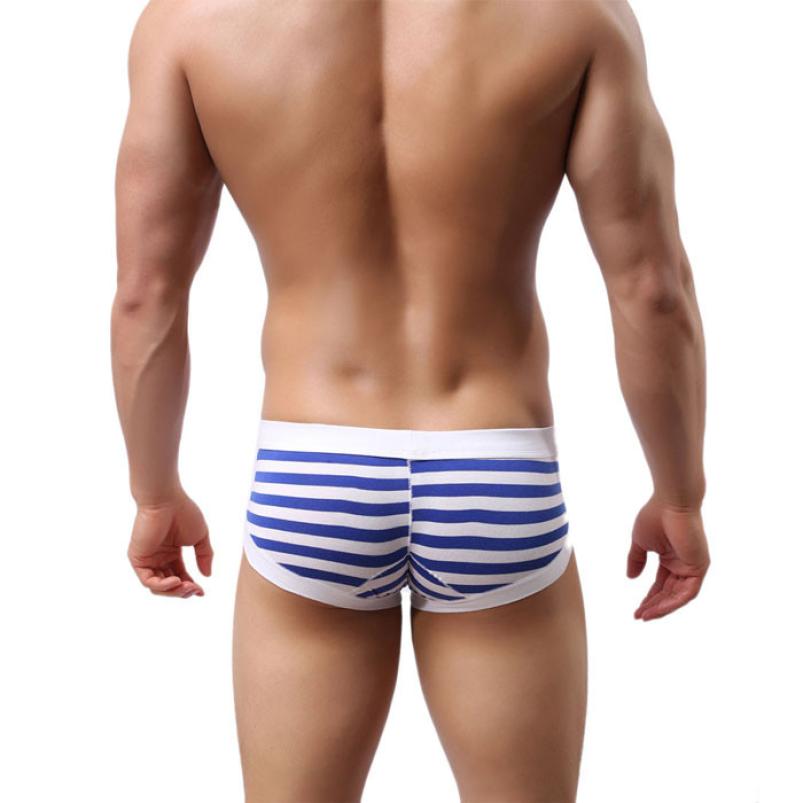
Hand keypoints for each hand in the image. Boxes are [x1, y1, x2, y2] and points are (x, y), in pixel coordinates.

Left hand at [127, 489, 212, 597]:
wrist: (166, 500)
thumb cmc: (183, 512)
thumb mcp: (200, 537)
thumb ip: (204, 556)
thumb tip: (207, 575)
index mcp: (171, 553)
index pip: (180, 575)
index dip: (190, 586)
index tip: (201, 592)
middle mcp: (158, 558)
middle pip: (169, 584)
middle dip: (183, 591)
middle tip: (195, 590)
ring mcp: (147, 559)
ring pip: (157, 587)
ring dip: (173, 590)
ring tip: (187, 587)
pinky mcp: (138, 559)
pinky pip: (148, 580)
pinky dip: (162, 585)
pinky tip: (176, 580)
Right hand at [627, 495, 709, 620]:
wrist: (671, 503)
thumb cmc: (656, 516)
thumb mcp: (640, 543)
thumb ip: (636, 560)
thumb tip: (631, 578)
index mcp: (672, 558)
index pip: (661, 584)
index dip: (649, 597)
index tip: (636, 609)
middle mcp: (684, 564)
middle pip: (669, 592)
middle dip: (654, 605)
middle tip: (639, 616)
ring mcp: (693, 567)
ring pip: (678, 596)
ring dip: (662, 607)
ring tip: (646, 616)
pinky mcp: (699, 568)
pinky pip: (687, 592)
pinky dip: (673, 602)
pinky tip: (658, 609)